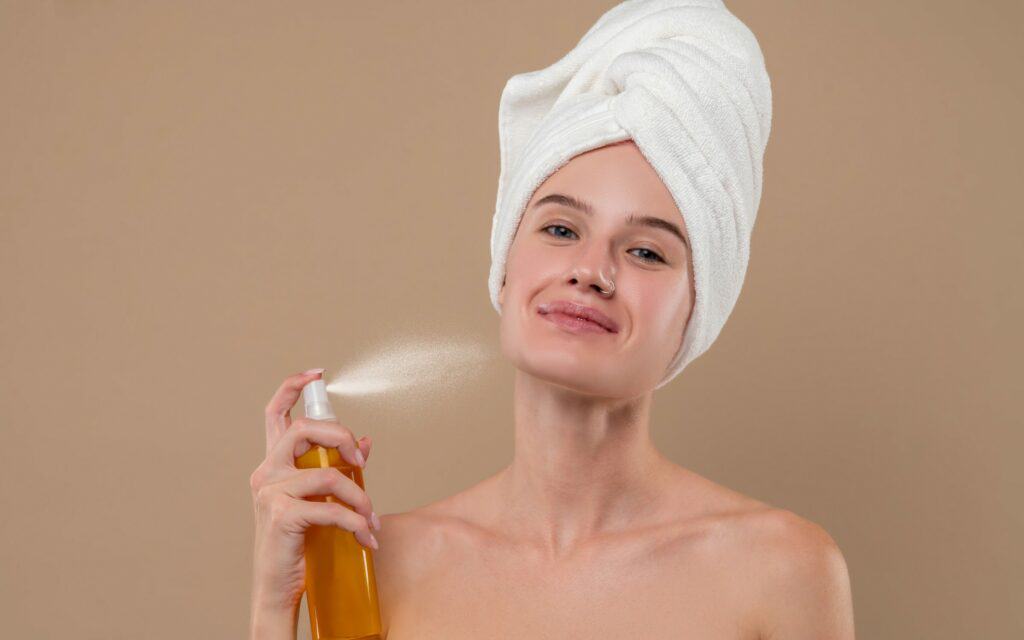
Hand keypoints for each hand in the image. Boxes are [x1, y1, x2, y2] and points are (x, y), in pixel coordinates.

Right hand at [248, 369, 379, 633]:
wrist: (277, 587)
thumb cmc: (297, 543)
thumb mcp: (318, 501)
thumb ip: (338, 469)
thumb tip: (365, 444)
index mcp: (273, 464)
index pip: (275, 413)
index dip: (293, 387)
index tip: (316, 372)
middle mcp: (266, 473)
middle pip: (305, 430)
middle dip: (342, 437)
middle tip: (362, 462)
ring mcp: (270, 494)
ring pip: (327, 474)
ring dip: (359, 496)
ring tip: (371, 518)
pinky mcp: (282, 516)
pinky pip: (330, 509)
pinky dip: (356, 522)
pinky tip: (366, 537)